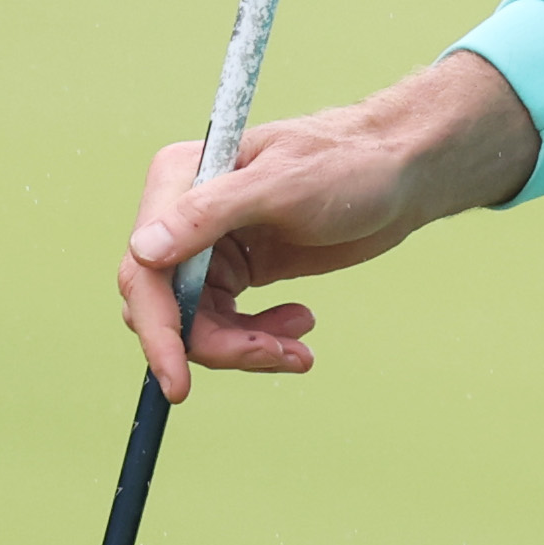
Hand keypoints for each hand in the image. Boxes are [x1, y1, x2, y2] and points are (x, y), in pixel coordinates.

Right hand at [115, 51, 534, 399]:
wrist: (401, 173)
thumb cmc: (347, 163)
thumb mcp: (281, 185)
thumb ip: (208, 216)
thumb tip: (142, 252)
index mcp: (180, 180)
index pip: (145, 270)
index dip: (158, 330)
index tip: (178, 382)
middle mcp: (184, 216)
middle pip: (169, 310)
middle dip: (217, 345)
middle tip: (275, 357)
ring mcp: (211, 247)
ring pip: (199, 327)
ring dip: (246, 348)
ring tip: (300, 349)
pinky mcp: (240, 271)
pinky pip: (228, 327)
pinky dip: (260, 342)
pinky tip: (302, 329)